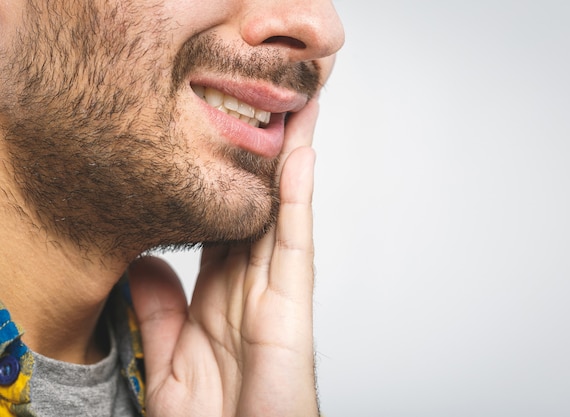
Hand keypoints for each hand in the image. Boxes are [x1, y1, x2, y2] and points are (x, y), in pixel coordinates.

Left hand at [129, 99, 319, 416]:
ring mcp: (276, 292)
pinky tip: (298, 157)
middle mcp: (252, 284)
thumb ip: (158, 308)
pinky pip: (294, 243)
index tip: (222, 140)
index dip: (228, 182)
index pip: (225, 222)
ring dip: (290, 159)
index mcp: (221, 294)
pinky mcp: (291, 307)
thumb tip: (143, 262)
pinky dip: (297, 199)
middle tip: (270, 106)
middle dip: (267, 156)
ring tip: (296, 109)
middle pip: (261, 206)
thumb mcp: (166, 359)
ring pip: (284, 211)